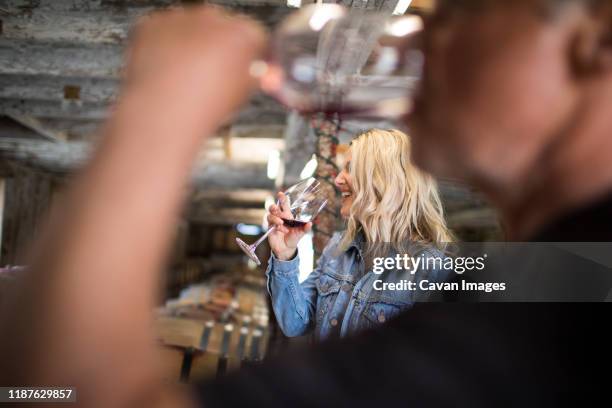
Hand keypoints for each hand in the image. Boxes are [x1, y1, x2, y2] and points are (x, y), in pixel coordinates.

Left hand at [122, 6, 265, 131]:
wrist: (164, 111)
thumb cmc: (205, 105)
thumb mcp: (242, 93)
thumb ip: (251, 76)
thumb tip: (250, 72)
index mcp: (242, 34)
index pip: (255, 37)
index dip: (250, 55)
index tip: (245, 68)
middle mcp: (214, 18)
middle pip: (222, 28)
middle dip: (219, 47)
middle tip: (212, 75)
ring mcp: (182, 18)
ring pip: (191, 28)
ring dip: (191, 46)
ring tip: (186, 79)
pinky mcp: (154, 23)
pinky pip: (163, 32)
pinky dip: (164, 47)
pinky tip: (167, 72)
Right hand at [267, 192, 311, 260]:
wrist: (286, 249)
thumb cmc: (293, 238)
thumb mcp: (301, 233)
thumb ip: (305, 228)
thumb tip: (310, 223)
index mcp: (287, 215)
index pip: (284, 204)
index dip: (282, 198)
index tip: (280, 194)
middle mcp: (279, 217)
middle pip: (273, 207)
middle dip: (274, 207)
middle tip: (277, 210)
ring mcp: (273, 222)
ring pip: (270, 215)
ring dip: (275, 218)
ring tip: (281, 223)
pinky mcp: (270, 228)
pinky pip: (270, 224)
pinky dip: (275, 225)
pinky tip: (280, 229)